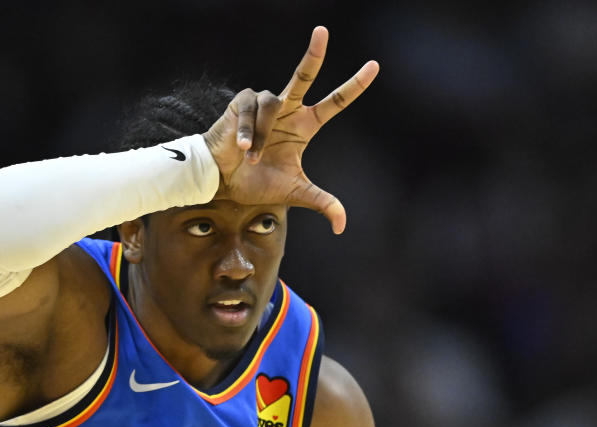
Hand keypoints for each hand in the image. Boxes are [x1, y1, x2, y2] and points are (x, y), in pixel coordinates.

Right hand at [202, 26, 378, 233]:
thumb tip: (342, 226)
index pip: (335, 103)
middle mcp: (287, 110)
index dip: (354, 86)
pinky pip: (250, 110)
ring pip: (272, 105)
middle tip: (322, 31)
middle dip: (313, 54)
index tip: (374, 67)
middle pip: (303, 77)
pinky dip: (248, 131)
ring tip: (251, 157)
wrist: (222, 182)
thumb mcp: (294, 193)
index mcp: (304, 126)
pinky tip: (241, 148)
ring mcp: (264, 103)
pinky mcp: (241, 102)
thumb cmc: (256, 183)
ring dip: (262, 135)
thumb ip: (321, 202)